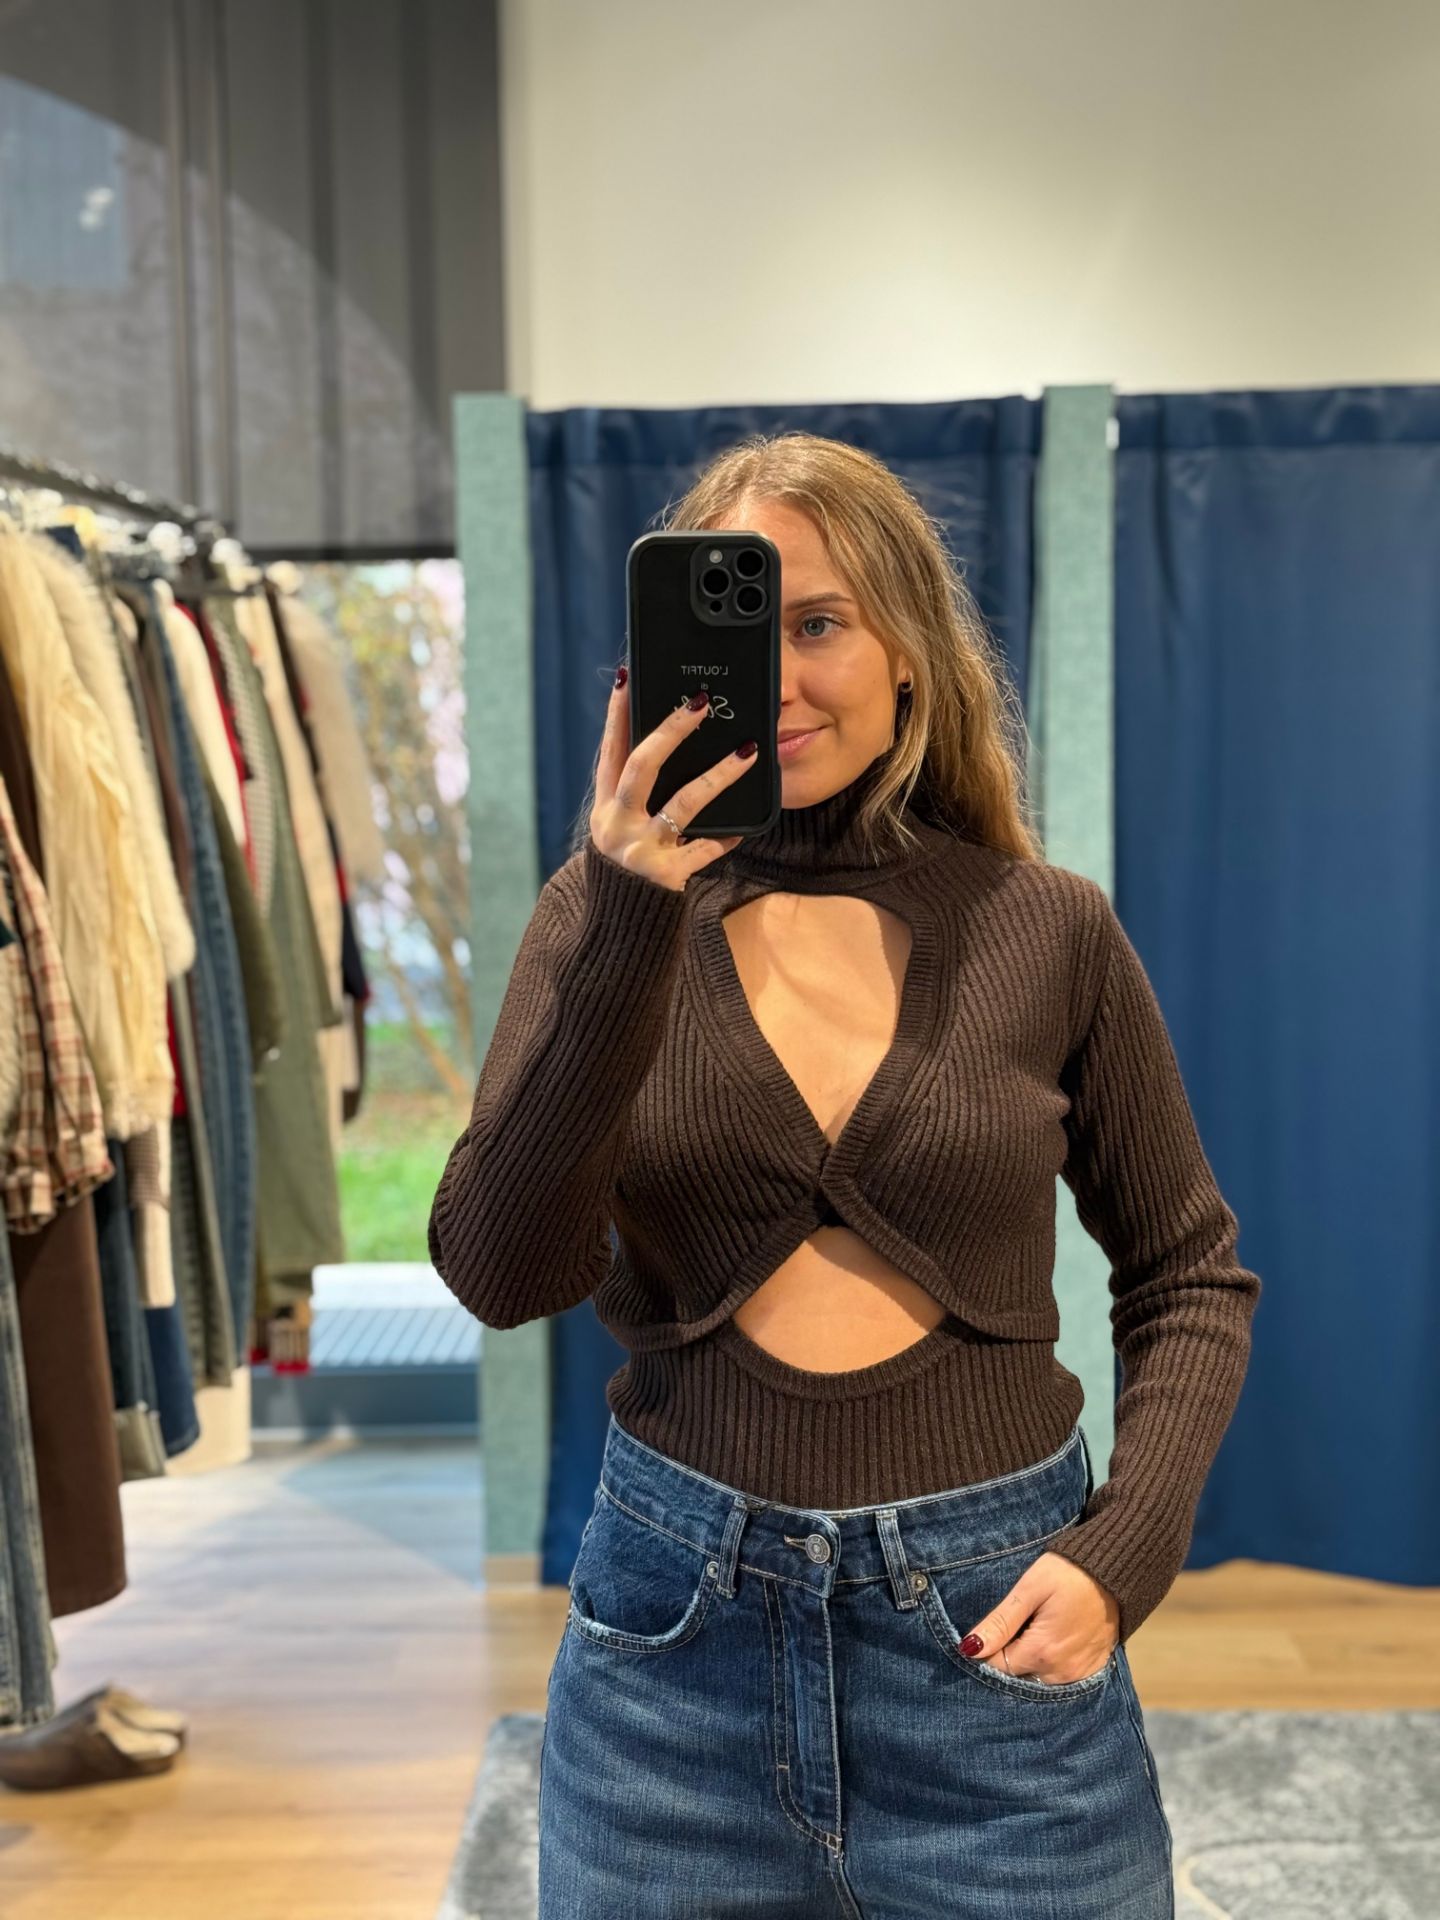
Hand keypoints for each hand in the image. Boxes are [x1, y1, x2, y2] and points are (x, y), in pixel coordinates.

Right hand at [590, 673, 751, 892]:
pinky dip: (724, 839)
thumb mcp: (617, 833)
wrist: (617, 933)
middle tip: (700, 703)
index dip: (616, 716)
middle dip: (671, 730)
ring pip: (684, 802)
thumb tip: (663, 748)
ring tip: (747, 751)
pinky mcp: (666, 874)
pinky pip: (704, 850)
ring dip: (719, 774)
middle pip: (642, 765)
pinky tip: (743, 830)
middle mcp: (617, 825)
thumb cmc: (626, 872)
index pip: (609, 752)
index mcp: (603, 809)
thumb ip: (633, 799)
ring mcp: (641, 850)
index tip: (628, 678)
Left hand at [956, 1552, 1119, 1683]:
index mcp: (1041, 1653)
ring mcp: (1079, 1674)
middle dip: (1005, 1659)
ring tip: (1028, 1632)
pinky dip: (1048, 1665)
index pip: (997, 1668)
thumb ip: (1000, 1622)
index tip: (985, 1633)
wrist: (1115, 1570)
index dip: (985, 1653)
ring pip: (1038, 1680)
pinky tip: (1047, 1641)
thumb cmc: (1068, 1573)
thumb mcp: (1029, 1590)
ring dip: (1027, 1663)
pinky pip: (1060, 1678)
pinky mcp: (1093, 1669)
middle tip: (1007, 1629)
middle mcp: (1061, 1672)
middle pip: (1018, 1678)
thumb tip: (969, 1648)